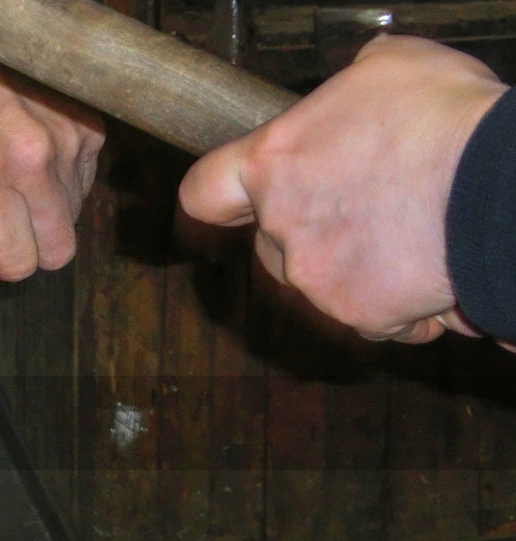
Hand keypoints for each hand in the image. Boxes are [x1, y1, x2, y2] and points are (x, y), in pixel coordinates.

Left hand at [0, 43, 105, 280]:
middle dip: (31, 247)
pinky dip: (59, 181)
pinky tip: (28, 160)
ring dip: (44, 212)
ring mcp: (64, 140)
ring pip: (72, 216)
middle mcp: (30, 159)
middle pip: (59, 250)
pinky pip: (83, 181)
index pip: (18, 262)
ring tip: (10, 181)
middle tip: (3, 223)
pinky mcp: (85, 126)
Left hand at [178, 35, 507, 341]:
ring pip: (321, 283)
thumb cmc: (445, 118)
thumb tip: (357, 93)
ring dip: (358, 269)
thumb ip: (349, 91)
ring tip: (414, 236)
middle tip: (365, 210)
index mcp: (271, 162)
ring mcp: (315, 277)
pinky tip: (432, 280)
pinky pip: (372, 321)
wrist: (498, 188)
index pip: (204, 192)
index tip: (231, 206)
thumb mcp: (389, 69)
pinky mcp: (358, 316)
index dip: (219, 200)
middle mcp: (281, 226)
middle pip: (271, 244)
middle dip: (310, 233)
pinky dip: (399, 310)